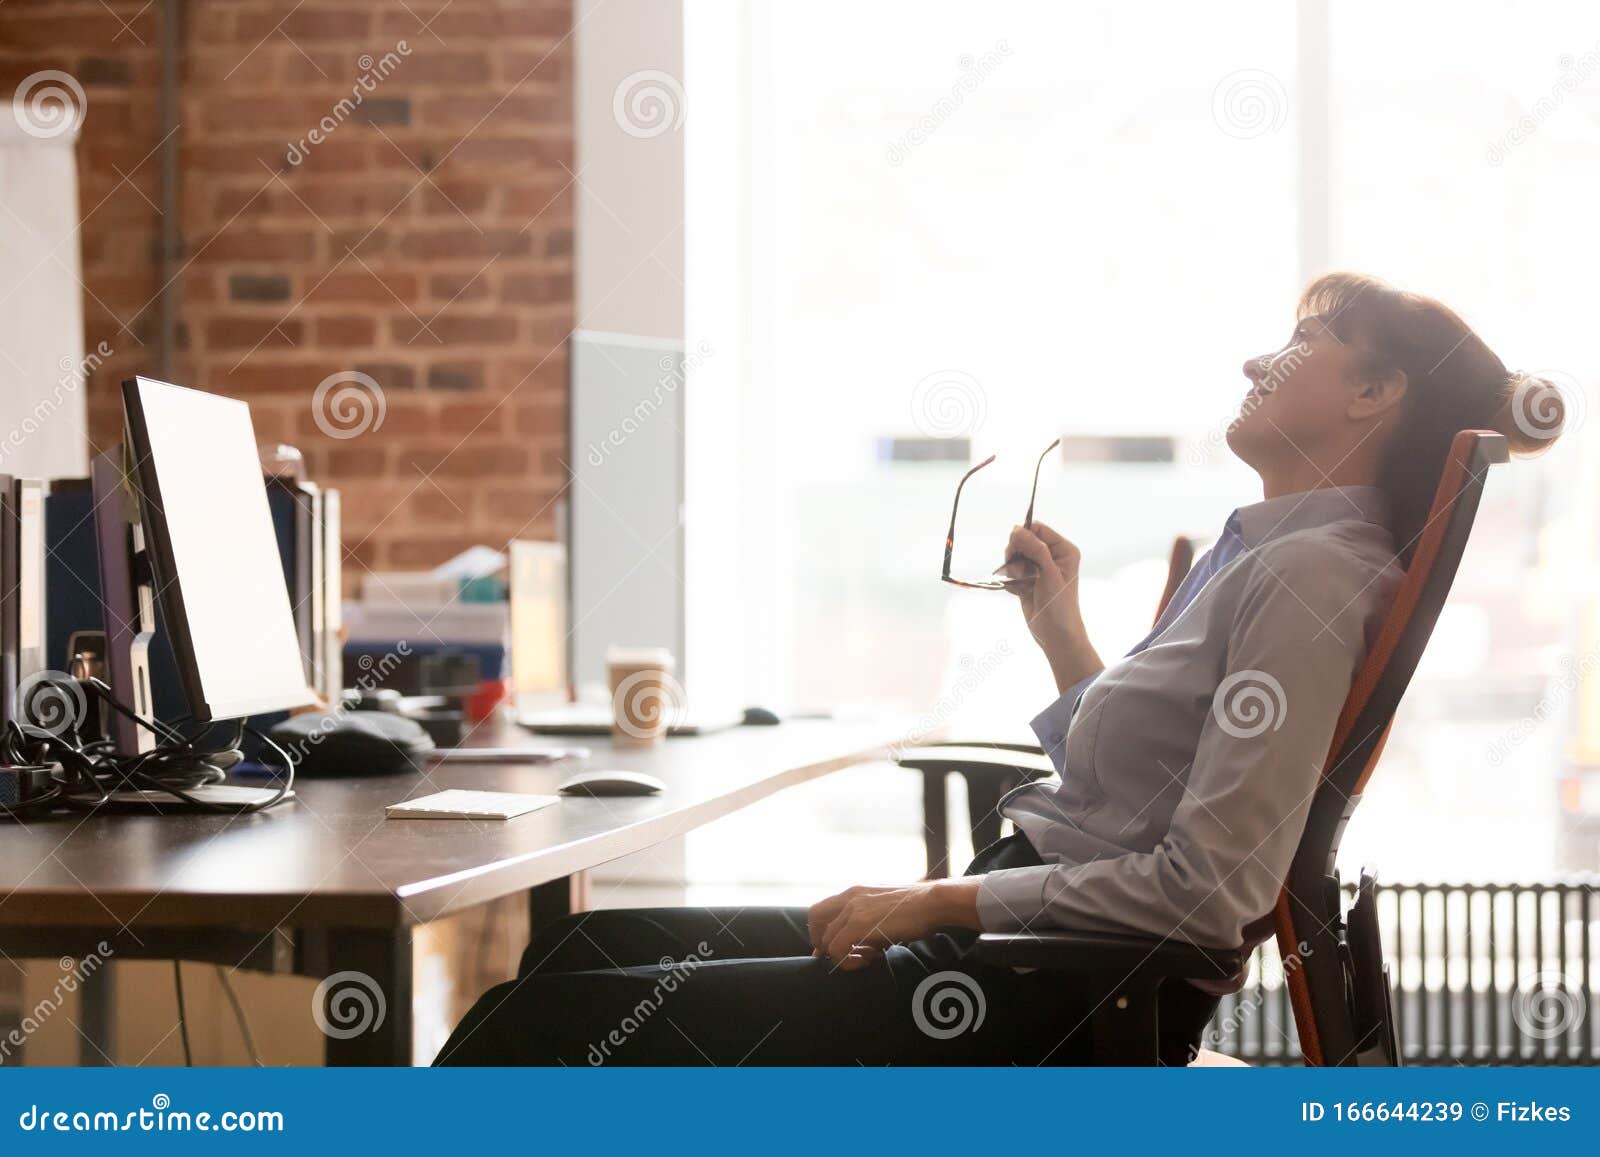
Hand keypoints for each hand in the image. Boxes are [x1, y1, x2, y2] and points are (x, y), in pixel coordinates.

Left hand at [806, 879, 979, 969]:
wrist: (933, 902)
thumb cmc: (916, 908)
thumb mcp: (885, 908)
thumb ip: (869, 920)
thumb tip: (862, 945)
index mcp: (855, 892)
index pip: (821, 909)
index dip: (821, 932)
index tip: (832, 949)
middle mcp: (850, 897)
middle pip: (815, 920)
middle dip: (822, 943)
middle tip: (840, 957)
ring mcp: (853, 909)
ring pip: (826, 940)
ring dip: (841, 956)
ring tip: (865, 959)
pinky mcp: (860, 924)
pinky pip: (837, 950)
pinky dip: (847, 961)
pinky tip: (870, 960)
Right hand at [1002, 520, 1083, 648]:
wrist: (1056, 634)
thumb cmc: (1059, 605)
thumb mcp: (1049, 573)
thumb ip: (1035, 549)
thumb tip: (1017, 529)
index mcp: (1064, 550)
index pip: (1038, 529)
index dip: (1024, 535)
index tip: (1015, 548)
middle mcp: (1052, 556)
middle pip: (1024, 540)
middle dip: (1016, 552)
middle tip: (1017, 568)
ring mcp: (1038, 568)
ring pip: (1015, 556)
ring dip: (1011, 567)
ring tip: (1018, 581)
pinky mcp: (1027, 580)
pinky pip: (1011, 571)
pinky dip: (1010, 579)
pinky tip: (1017, 590)